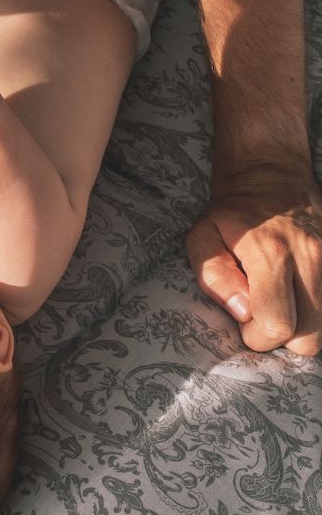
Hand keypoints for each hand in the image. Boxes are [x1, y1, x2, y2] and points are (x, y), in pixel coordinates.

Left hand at [186, 165, 321, 355]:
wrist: (271, 176)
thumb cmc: (231, 213)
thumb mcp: (203, 236)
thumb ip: (214, 276)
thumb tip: (241, 312)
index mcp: (271, 253)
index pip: (277, 324)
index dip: (256, 336)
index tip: (244, 321)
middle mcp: (311, 257)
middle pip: (309, 338)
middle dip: (281, 338)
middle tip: (263, 315)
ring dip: (302, 327)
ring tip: (280, 304)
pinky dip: (316, 314)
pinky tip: (297, 297)